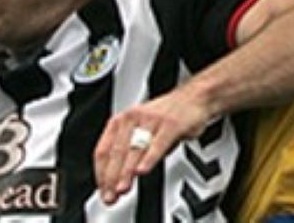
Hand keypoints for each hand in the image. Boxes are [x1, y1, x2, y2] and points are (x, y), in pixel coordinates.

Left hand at [93, 86, 210, 204]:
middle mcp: (134, 118)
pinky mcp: (170, 125)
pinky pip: (157, 144)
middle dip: (111, 176)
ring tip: (121, 187)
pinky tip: (142, 170)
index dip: (101, 171)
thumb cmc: (165, 116)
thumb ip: (129, 151)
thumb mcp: (141, 130)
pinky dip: (149, 159)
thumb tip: (116, 178)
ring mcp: (152, 121)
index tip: (101, 189)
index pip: (104, 148)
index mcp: (122, 120)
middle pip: (117, 150)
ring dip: (126, 171)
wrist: (193, 98)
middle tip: (109, 195)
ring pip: (135, 148)